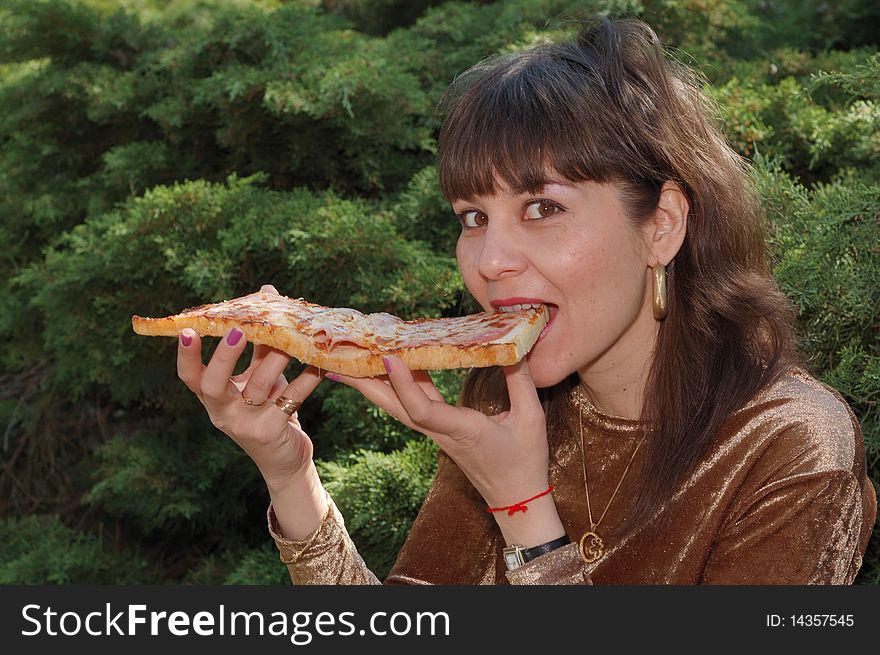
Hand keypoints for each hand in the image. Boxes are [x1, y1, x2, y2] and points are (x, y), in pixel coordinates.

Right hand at [176, 285, 322, 487]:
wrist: (285, 457)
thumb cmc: (269, 407)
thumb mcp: (260, 374)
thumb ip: (260, 341)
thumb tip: (266, 293)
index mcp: (213, 396)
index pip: (190, 376)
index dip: (186, 355)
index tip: (187, 330)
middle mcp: (222, 412)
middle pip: (213, 384)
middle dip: (225, 356)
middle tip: (238, 330)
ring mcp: (244, 425)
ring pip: (259, 385)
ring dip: (277, 358)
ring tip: (293, 338)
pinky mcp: (270, 432)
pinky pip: (290, 399)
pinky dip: (307, 379)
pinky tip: (320, 365)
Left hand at [329, 356, 550, 509]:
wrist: (517, 500)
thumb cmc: (525, 461)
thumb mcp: (531, 418)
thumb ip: (521, 380)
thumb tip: (514, 344)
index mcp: (461, 430)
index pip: (423, 409)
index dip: (404, 384)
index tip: (388, 358)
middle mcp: (440, 432)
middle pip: (393, 406)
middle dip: (363, 383)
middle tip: (333, 359)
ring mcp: (436, 433)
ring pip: (397, 406)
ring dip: (371, 383)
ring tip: (345, 359)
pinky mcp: (439, 431)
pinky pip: (410, 405)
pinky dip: (396, 384)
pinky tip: (385, 367)